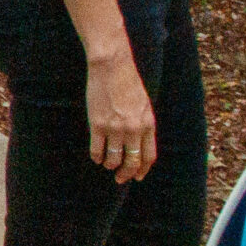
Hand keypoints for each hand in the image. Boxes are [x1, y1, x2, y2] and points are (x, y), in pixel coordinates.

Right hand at [87, 42, 156, 183]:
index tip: (136, 176)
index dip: (142, 170)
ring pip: (114, 160)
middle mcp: (134, 129)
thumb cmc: (128, 82)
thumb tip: (139, 144)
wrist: (112, 66)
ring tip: (107, 163)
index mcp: (148, 124)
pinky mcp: (98, 125)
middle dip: (126, 174)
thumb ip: (143, 124)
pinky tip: (96, 156)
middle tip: (119, 178)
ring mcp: (115, 128)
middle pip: (132, 162)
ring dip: (110, 165)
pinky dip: (96, 157)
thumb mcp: (144, 104)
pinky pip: (97, 150)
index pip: (148, 156)